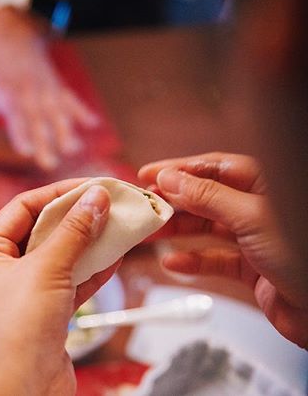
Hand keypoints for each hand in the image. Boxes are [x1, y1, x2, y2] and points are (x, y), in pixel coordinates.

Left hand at [0, 8, 97, 169]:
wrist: (13, 31)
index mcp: (8, 91)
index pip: (15, 116)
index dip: (21, 134)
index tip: (25, 152)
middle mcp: (30, 91)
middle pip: (38, 120)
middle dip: (45, 142)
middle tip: (49, 165)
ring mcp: (46, 88)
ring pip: (58, 111)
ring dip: (66, 130)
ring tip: (73, 150)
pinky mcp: (56, 86)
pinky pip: (70, 98)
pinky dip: (81, 110)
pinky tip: (93, 124)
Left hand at [0, 179, 118, 394]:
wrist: (21, 393)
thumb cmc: (17, 330)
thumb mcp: (46, 270)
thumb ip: (73, 232)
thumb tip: (96, 196)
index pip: (22, 208)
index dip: (58, 193)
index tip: (92, 184)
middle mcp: (1, 270)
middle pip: (43, 230)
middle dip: (77, 216)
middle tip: (110, 202)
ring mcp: (24, 293)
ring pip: (61, 256)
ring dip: (90, 241)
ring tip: (119, 223)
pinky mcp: (46, 314)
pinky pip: (71, 282)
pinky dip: (93, 269)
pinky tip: (116, 254)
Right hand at [139, 152, 307, 347]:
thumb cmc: (304, 255)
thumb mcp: (250, 217)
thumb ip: (207, 197)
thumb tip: (171, 178)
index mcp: (262, 185)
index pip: (212, 168)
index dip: (178, 170)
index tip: (147, 175)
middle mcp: (256, 208)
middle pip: (205, 197)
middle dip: (173, 201)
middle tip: (143, 206)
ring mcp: (254, 238)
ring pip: (206, 227)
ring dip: (177, 230)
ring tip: (150, 232)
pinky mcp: (251, 268)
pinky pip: (214, 259)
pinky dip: (193, 261)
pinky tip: (173, 262)